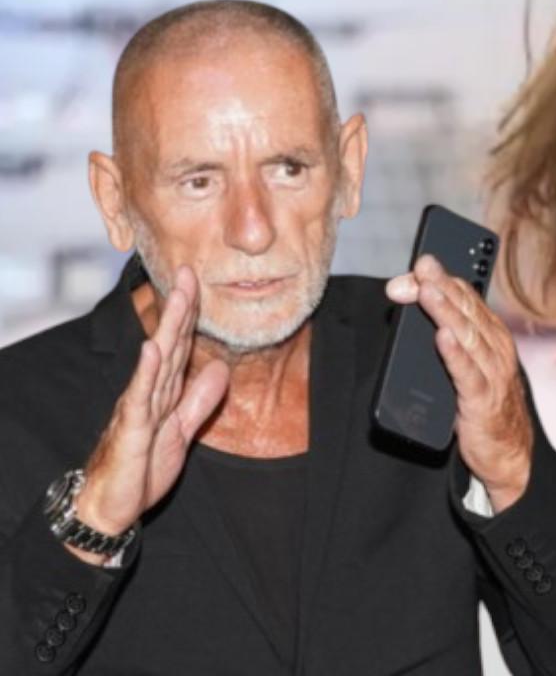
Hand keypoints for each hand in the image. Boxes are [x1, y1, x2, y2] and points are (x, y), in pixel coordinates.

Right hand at [72, 266, 228, 563]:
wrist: (112, 505)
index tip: (199, 282)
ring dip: (168, 328)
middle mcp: (148, 392)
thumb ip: (198, 399)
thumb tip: (219, 368)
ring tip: (179, 297)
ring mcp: (137, 408)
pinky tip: (152, 348)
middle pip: (169, 344)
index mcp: (162, 391)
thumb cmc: (142, 465)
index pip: (179, 347)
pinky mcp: (130, 430)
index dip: (190, 316)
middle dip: (181, 308)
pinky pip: (139, 397)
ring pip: (157, 362)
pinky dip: (146, 372)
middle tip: (190, 272)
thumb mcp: (181, 429)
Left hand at [385, 255, 532, 511]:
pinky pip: (467, 374)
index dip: (444, 280)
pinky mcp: (483, 402)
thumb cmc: (486, 406)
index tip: (418, 269)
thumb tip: (419, 311)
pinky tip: (441, 337)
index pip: (468, 299)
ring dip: (446, 311)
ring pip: (468, 336)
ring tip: (428, 292)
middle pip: (467, 311)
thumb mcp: (469, 366)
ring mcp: (493, 375)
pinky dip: (454, 353)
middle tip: (421, 267)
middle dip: (441, 287)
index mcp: (493, 337)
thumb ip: (450, 340)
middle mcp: (496, 351)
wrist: (509, 456)